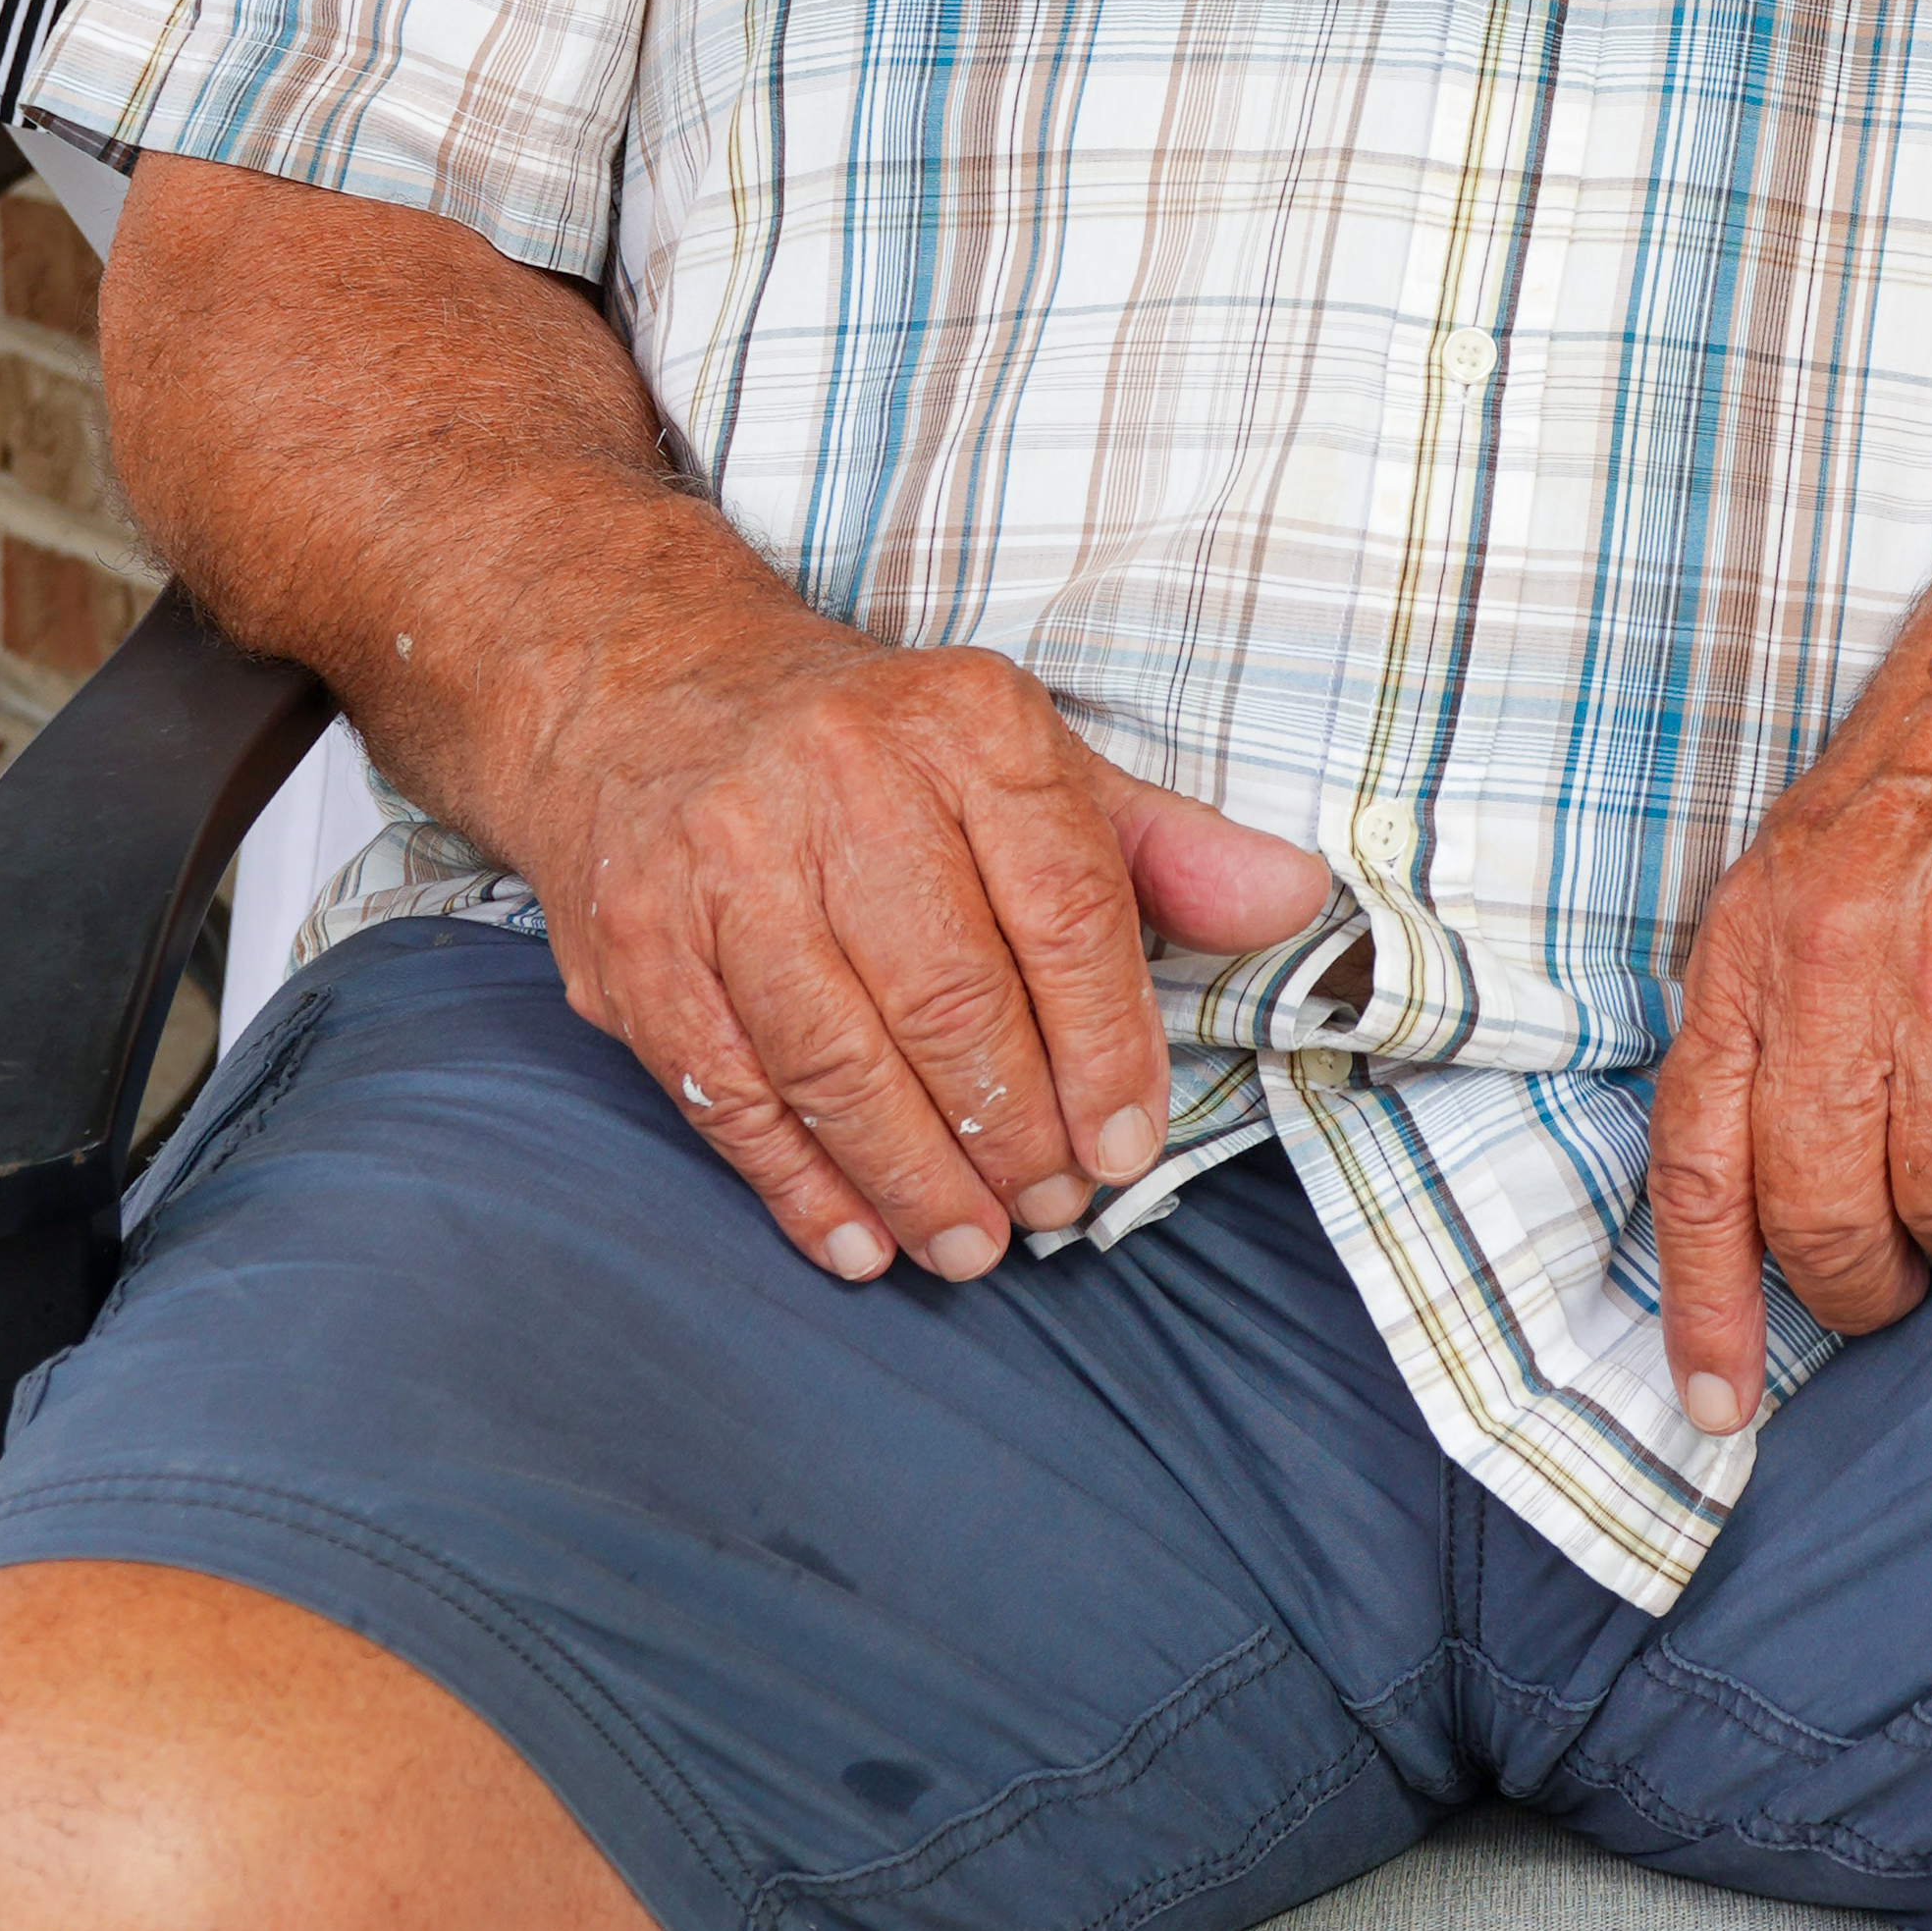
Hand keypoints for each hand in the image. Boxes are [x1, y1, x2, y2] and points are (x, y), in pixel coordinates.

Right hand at [526, 585, 1331, 1288]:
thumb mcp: (1024, 758)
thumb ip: (1157, 845)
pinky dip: (801, 1187)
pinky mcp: (639, 942)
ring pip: (840, 1060)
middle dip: (1014, 1133)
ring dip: (918, 1179)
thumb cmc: (872, 748)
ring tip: (972, 1243)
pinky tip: (860, 1238)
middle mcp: (840, 775)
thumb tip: (1292, 902)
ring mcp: (724, 860)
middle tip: (1052, 1207)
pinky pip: (731, 1094)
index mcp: (964, 723)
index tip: (1128, 1145)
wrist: (644, 686)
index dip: (1109, 1047)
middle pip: (953, 998)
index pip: (1067, 907)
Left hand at [1646, 522, 1931, 1432]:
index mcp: (1752, 938)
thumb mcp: (1796, 873)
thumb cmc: (1928, 778)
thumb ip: (1765, 1022)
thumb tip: (1749, 1214)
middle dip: (1870, 1279)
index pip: (1701, 1159)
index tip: (1718, 1406)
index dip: (1705, 1301)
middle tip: (1902, 1269)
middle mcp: (1841, 952)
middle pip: (1830, 1210)